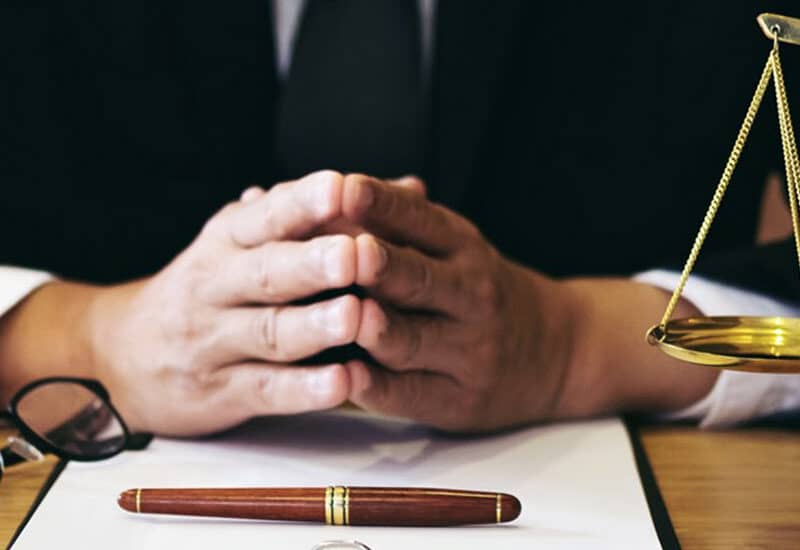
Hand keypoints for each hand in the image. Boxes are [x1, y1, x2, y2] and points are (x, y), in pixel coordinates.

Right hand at [89, 171, 361, 434]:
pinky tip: (343, 382)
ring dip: (314, 326)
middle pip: (268, 272)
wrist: (122, 356)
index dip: (304, 202)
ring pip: (269, 332)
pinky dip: (305, 388)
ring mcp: (215, 341)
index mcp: (228, 239)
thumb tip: (394, 188)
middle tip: (356, 255)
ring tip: (354, 317)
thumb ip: (305, 216)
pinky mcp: (221, 392)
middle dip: (313, 263)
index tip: (342, 188)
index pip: (266, 215)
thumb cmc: (208, 288)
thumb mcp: (242, 241)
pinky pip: (266, 389)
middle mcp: (217, 284)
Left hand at [339, 175, 576, 430]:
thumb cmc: (478, 289)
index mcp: (463, 248)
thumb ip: (403, 222)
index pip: (421, 220)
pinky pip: (410, 394)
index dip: (383, 205)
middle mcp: (470, 297)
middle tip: (348, 253)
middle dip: (382, 267)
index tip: (347, 189)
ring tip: (350, 317)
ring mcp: (468, 352)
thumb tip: (338, 189)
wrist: (555, 352)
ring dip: (377, 329)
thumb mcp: (456, 246)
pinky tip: (348, 376)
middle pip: (418, 280)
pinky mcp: (457, 402)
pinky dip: (376, 388)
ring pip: (411, 340)